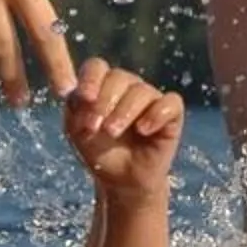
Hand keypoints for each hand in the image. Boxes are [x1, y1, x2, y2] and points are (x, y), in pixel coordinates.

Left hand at [61, 59, 182, 200]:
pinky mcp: (172, 113)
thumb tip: (77, 91)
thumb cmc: (99, 151)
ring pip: (141, 90)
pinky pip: (171, 103)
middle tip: (94, 126)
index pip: (96, 67)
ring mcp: (150, 97)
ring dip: (124, 111)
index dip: (90, 79)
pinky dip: (156, 115)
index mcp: (102, 84)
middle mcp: (127, 85)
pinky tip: (143, 130)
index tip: (84, 98)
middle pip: (118, 76)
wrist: (122, 179)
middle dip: (104, 101)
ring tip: (112, 132)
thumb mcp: (78, 131)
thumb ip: (75, 108)